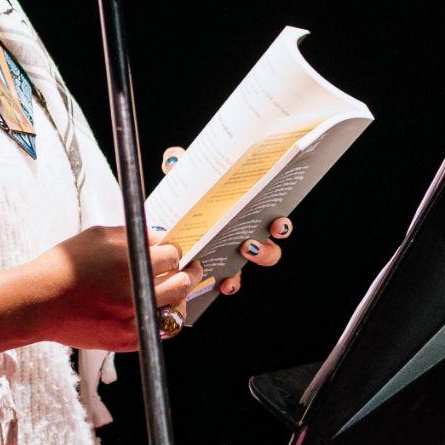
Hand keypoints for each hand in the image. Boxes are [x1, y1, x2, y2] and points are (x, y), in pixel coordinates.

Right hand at [29, 223, 204, 352]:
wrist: (39, 302)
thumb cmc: (64, 267)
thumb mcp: (98, 236)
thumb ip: (132, 235)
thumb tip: (158, 237)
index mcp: (131, 261)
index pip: (173, 255)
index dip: (175, 250)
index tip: (174, 251)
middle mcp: (137, 291)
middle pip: (182, 282)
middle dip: (188, 272)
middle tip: (190, 267)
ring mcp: (134, 318)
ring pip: (176, 308)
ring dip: (179, 297)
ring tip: (175, 288)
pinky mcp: (127, 339)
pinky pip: (161, 330)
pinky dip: (164, 317)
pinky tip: (159, 307)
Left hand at [160, 145, 293, 297]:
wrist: (163, 221)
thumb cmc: (185, 197)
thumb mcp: (185, 178)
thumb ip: (179, 164)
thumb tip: (173, 159)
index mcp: (245, 213)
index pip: (273, 219)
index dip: (281, 225)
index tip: (276, 223)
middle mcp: (246, 236)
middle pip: (270, 249)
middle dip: (266, 249)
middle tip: (248, 242)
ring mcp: (234, 257)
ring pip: (252, 268)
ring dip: (248, 267)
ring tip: (236, 256)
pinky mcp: (218, 272)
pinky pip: (232, 283)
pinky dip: (231, 284)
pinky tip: (222, 284)